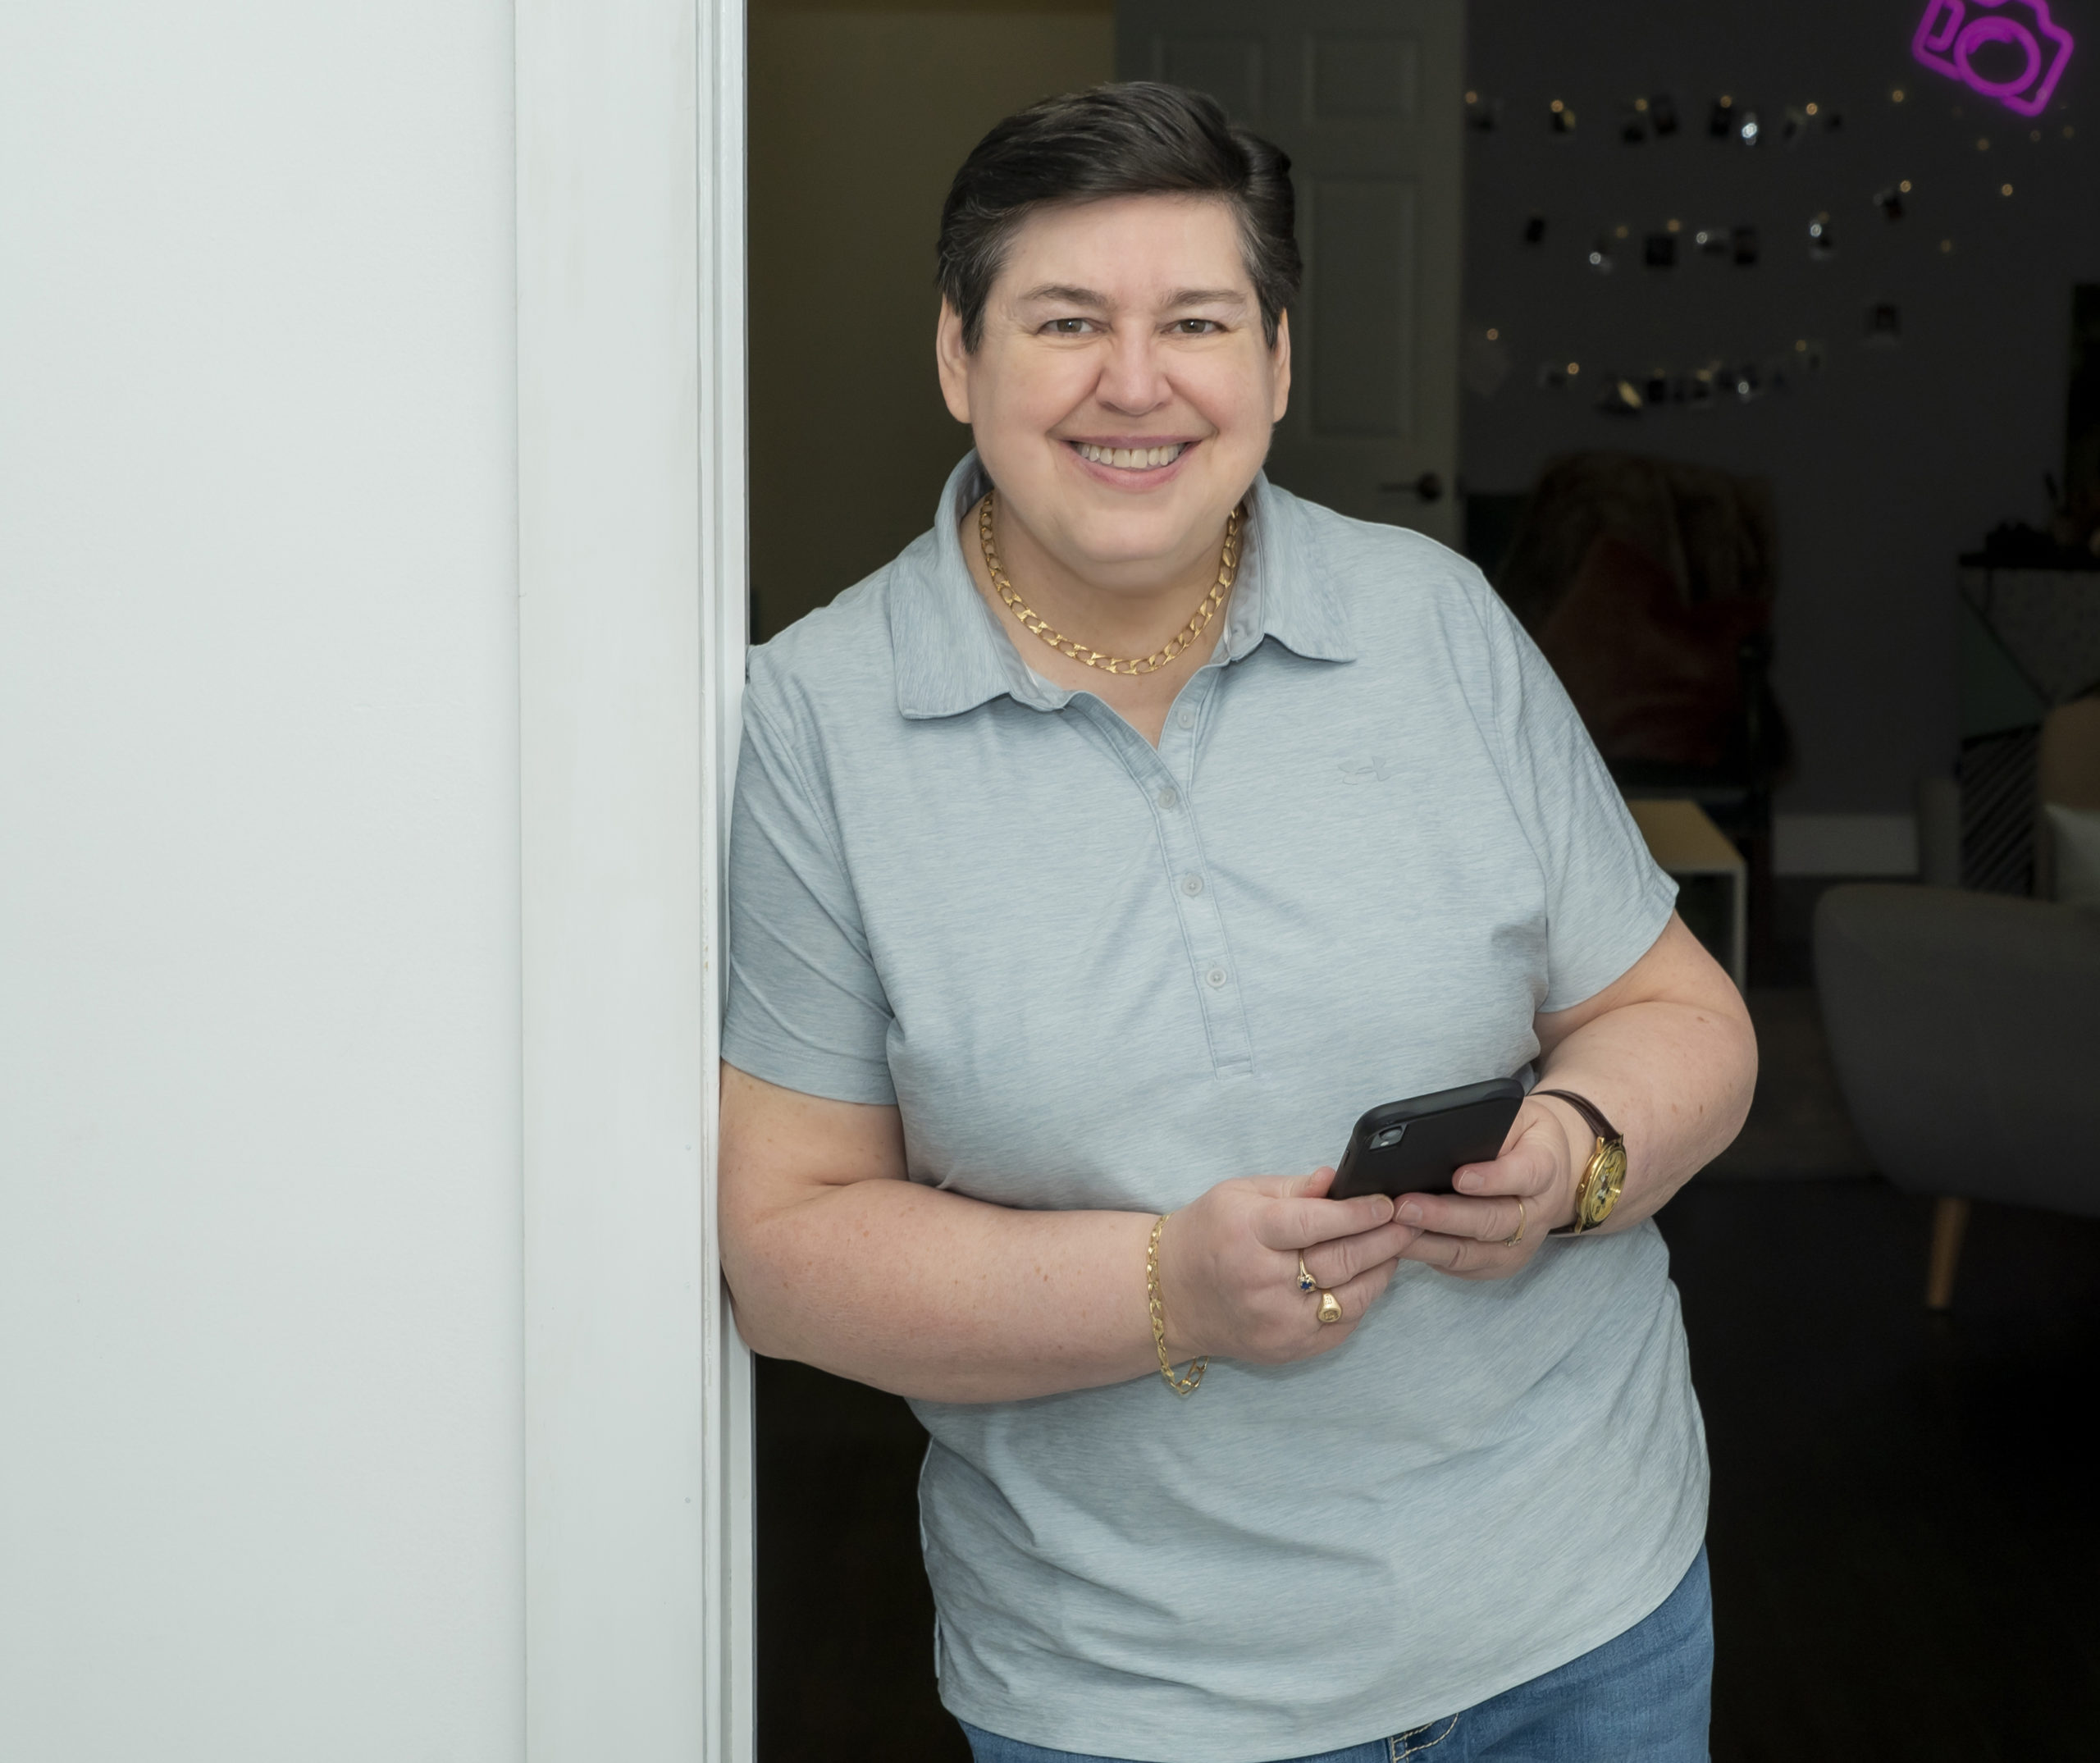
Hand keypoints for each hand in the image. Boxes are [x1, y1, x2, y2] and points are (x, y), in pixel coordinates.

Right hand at [1156, 1168, 1415, 1364]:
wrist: (1171, 1295)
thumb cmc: (1208, 1234)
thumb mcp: (1238, 1194)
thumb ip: (1293, 1187)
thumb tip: (1339, 1180)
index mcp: (1247, 1234)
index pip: (1315, 1222)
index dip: (1359, 1212)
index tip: (1388, 1202)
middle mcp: (1262, 1282)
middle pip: (1340, 1260)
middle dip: (1385, 1237)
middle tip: (1412, 1219)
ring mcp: (1277, 1321)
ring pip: (1350, 1296)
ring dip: (1383, 1268)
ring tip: (1399, 1244)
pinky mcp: (1288, 1348)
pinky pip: (1342, 1324)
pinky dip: (1364, 1298)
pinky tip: (1372, 1275)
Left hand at [1390, 1099, 1580, 1279]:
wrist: (1553, 1175)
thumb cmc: (1525, 1141)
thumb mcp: (1519, 1118)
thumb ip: (1490, 1125)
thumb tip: (1442, 1135)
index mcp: (1546, 1169)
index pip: (1524, 1176)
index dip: (1493, 1179)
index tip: (1459, 1177)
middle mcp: (1536, 1214)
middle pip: (1491, 1221)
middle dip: (1444, 1216)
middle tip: (1404, 1206)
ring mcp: (1519, 1245)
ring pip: (1471, 1252)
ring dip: (1428, 1243)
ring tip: (1392, 1228)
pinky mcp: (1498, 1264)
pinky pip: (1460, 1265)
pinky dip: (1428, 1255)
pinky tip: (1400, 1241)